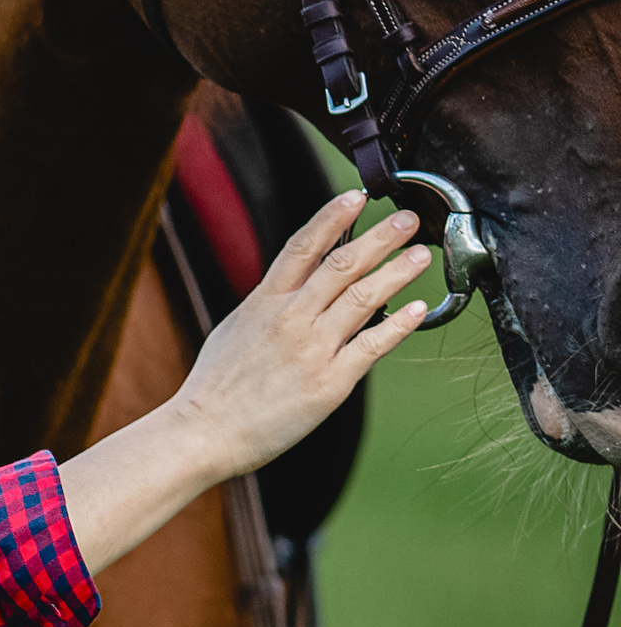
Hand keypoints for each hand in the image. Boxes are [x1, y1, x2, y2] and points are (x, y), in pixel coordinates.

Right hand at [58, 190, 427, 576]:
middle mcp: (289, 318)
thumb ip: (268, 307)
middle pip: (342, 265)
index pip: (302, 247)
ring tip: (421, 255)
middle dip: (378, 237)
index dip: (332, 218)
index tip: (357, 196)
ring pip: (363, 299)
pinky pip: (372, 346)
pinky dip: (399, 325)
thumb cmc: (215, 387)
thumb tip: (293, 289)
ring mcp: (311, 348)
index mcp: (263, 302)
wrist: (205, 431)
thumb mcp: (234, 330)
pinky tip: (420, 309)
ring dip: (397, 272)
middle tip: (407, 219)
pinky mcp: (330, 382)